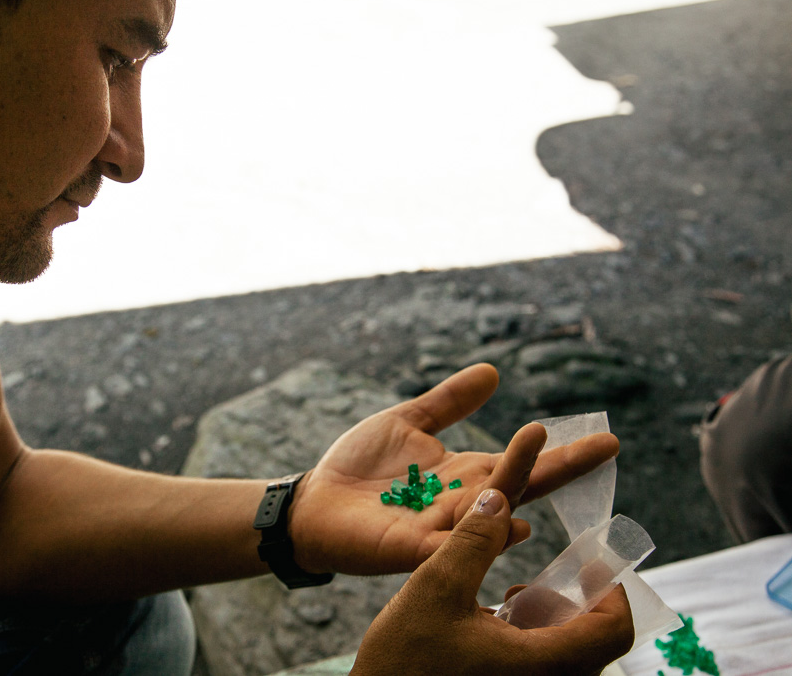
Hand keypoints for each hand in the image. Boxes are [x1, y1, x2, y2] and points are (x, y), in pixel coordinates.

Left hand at [289, 363, 618, 574]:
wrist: (315, 501)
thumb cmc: (360, 466)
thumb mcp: (407, 422)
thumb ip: (448, 403)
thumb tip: (492, 371)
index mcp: (466, 476)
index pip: (523, 463)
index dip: (563, 451)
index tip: (608, 438)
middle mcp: (464, 506)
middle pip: (519, 487)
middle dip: (558, 467)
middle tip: (603, 446)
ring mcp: (441, 531)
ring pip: (491, 514)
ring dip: (516, 485)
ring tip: (539, 448)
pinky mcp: (411, 551)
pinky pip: (454, 548)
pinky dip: (481, 538)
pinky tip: (510, 525)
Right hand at [351, 489, 634, 675]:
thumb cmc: (404, 661)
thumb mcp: (436, 587)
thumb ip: (473, 541)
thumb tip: (498, 498)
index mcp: (539, 664)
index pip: (613, 630)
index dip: (610, 590)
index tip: (587, 565)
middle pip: (594, 644)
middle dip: (570, 604)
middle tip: (535, 582)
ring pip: (569, 658)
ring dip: (548, 623)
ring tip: (505, 601)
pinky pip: (544, 670)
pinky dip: (531, 643)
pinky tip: (490, 627)